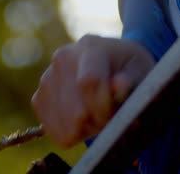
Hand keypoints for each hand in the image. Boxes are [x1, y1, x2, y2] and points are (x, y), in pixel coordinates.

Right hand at [31, 35, 154, 147]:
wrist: (111, 64)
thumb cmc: (130, 68)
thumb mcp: (140, 70)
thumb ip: (132, 79)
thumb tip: (120, 84)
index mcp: (90, 46)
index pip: (89, 82)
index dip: (105, 106)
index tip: (119, 113)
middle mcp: (62, 58)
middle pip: (77, 109)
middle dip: (100, 120)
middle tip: (113, 115)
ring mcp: (46, 78)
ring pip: (66, 124)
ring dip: (88, 128)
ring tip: (100, 115)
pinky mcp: (38, 98)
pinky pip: (55, 132)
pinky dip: (74, 133)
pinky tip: (86, 120)